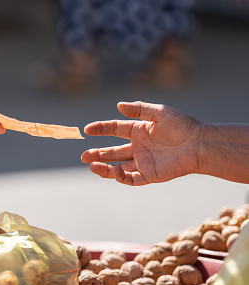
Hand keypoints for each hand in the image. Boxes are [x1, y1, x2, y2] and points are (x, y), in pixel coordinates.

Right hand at [81, 101, 201, 185]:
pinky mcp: (149, 175)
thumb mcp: (159, 112)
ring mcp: (142, 162)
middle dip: (97, 153)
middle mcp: (138, 147)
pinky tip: (112, 172)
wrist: (200, 144)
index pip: (114, 130)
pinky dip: (120, 177)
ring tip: (91, 165)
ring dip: (104, 167)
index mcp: (138, 131)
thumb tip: (118, 106)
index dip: (100, 129)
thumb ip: (138, 110)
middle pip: (112, 152)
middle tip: (84, 155)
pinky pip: (131, 178)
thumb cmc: (182, 125)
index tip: (87, 130)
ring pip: (117, 167)